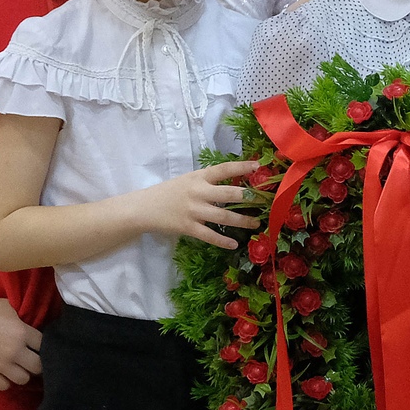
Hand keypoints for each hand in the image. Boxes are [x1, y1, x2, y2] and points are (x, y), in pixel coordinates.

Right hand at [0, 296, 41, 390]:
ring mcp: (0, 364)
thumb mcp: (12, 308)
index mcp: (23, 333)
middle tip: (32, 359)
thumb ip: (27, 320)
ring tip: (19, 367)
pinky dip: (6, 382)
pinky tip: (5, 374)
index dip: (44, 346)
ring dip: (23, 374)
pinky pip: (3, 386)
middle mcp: (14, 351)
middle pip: (38, 367)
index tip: (40, 346)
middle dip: (37, 363)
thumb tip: (40, 326)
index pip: (45, 346)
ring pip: (23, 379)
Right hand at [130, 158, 265, 249]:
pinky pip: (209, 235)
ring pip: (223, 217)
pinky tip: (234, 244)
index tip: (259, 166)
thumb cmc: (169, 192)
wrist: (142, 208)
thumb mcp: (188, 180)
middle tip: (267, 201)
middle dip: (250, 198)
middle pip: (229, 194)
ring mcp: (193, 211)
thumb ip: (208, 181)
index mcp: (198, 177)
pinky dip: (222, 241)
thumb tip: (236, 181)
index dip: (241, 167)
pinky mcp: (187, 227)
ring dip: (242, 221)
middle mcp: (198, 192)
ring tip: (256, 224)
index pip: (223, 169)